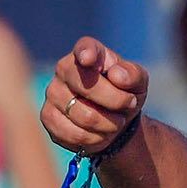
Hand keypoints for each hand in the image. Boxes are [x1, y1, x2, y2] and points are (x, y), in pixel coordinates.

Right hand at [42, 37, 149, 156]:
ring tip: (115, 122)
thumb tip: (117, 75)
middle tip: (129, 105)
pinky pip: (74, 134)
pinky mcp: (48, 117)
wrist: (114, 120)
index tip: (89, 58)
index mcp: (88, 52)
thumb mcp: (138, 83)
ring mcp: (53, 92)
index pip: (85, 48)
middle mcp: (65, 68)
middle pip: (88, 87)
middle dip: (116, 102)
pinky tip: (100, 133)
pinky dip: (95, 139)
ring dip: (109, 124)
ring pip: (84, 116)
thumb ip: (133, 75)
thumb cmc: (124, 94)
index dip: (87, 53)